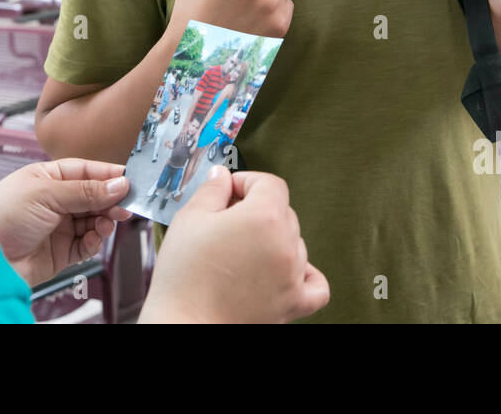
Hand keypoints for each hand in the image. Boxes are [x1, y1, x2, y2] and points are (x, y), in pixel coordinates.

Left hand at [0, 158, 132, 286]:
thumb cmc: (2, 216)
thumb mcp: (46, 194)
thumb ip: (86, 191)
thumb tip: (119, 184)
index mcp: (46, 178)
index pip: (84, 171)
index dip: (107, 175)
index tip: (129, 179)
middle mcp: (54, 201)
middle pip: (92, 196)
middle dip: (110, 200)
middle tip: (125, 205)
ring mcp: (58, 227)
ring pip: (93, 220)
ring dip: (104, 221)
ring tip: (108, 222)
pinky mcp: (60, 252)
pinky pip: (86, 244)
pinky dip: (94, 241)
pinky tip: (95, 238)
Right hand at [138, 167, 329, 323]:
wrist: (184, 324)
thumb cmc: (184, 275)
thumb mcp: (189, 218)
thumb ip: (212, 189)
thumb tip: (223, 176)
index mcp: (264, 217)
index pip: (270, 183)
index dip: (246, 182)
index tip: (227, 192)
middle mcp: (286, 245)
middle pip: (283, 211)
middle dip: (256, 210)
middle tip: (225, 222)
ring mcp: (293, 277)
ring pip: (295, 243)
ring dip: (273, 240)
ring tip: (241, 251)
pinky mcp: (293, 304)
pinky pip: (316, 284)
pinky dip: (305, 274)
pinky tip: (282, 269)